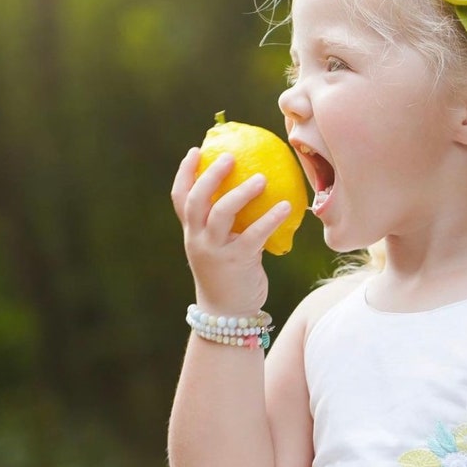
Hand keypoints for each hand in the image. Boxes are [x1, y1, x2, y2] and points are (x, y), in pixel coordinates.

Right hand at [170, 147, 291, 314]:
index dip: (185, 173)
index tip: (196, 150)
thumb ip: (228, 223)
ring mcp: (214, 251)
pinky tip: (286, 205)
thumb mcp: (220, 246)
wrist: (227, 315)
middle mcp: (197, 239)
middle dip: (210, 175)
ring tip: (262, 178)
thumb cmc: (228, 274)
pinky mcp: (237, 262)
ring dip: (241, 192)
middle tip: (230, 157)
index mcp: (192, 232)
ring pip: (221, 213)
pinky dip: (270, 218)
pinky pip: (254, 235)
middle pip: (196, 200)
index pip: (180, 198)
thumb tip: (254, 188)